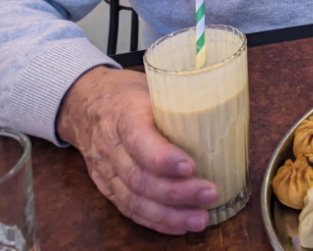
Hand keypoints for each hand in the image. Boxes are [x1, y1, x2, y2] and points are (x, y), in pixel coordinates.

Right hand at [56, 66, 216, 234]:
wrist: (84, 104)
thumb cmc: (127, 94)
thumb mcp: (151, 85)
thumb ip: (180, 97)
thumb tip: (227, 99)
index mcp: (123, 115)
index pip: (138, 140)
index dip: (163, 157)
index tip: (190, 166)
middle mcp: (111, 147)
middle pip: (139, 178)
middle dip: (176, 192)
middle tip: (210, 193)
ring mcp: (106, 172)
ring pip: (134, 200)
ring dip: (169, 214)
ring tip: (200, 219)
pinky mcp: (107, 188)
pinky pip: (129, 209)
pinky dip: (155, 221)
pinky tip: (179, 226)